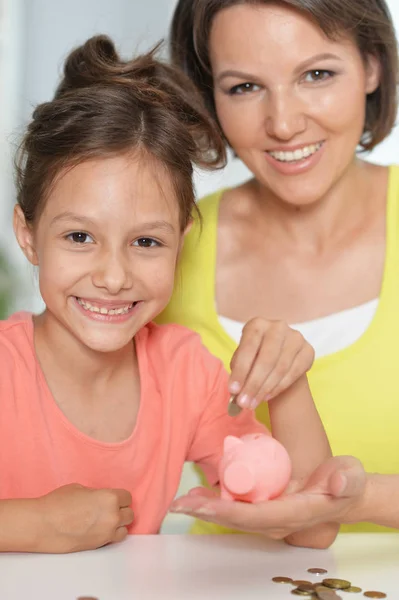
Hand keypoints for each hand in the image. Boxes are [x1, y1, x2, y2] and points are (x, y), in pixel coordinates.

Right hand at [36, 483, 133, 552]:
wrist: (43, 525)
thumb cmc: (58, 503)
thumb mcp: (80, 489)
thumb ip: (96, 494)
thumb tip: (100, 499)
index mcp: (109, 498)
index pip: (127, 497)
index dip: (120, 497)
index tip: (113, 498)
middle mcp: (112, 516)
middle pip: (129, 513)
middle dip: (121, 510)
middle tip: (109, 509)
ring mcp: (107, 532)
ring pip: (125, 528)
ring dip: (119, 524)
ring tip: (106, 520)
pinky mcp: (99, 545)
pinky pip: (115, 539)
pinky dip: (112, 534)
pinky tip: (101, 530)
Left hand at [169, 456, 365, 537]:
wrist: (345, 494)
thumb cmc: (346, 483)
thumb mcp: (350, 476)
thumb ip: (346, 479)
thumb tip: (337, 483)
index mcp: (293, 513)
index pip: (255, 515)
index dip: (227, 510)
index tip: (202, 504)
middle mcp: (277, 520)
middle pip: (236, 519)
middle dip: (206, 512)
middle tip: (178, 504)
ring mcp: (269, 515)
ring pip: (233, 515)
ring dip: (206, 509)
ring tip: (181, 502)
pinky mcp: (265, 507)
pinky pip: (237, 507)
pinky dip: (216, 501)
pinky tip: (198, 495)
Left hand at [228, 318, 314, 408]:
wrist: (279, 355)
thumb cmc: (254, 356)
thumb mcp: (242, 359)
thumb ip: (238, 371)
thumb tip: (236, 392)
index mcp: (257, 324)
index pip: (248, 348)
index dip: (240, 371)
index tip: (233, 390)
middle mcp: (277, 327)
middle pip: (266, 360)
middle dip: (253, 384)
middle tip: (244, 403)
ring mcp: (295, 337)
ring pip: (280, 368)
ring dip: (265, 389)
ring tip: (253, 403)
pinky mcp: (308, 350)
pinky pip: (293, 372)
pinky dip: (278, 388)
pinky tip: (266, 396)